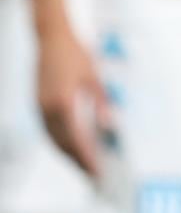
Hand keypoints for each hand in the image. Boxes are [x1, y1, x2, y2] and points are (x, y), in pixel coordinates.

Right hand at [37, 23, 107, 176]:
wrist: (51, 38)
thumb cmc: (75, 53)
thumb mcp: (94, 77)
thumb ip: (102, 102)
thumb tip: (110, 124)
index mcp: (63, 103)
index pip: (75, 139)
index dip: (86, 157)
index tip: (97, 170)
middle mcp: (48, 109)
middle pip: (62, 144)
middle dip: (77, 161)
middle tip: (93, 174)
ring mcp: (40, 108)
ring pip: (53, 140)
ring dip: (67, 154)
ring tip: (84, 165)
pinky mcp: (38, 105)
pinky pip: (49, 130)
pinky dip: (60, 142)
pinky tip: (72, 146)